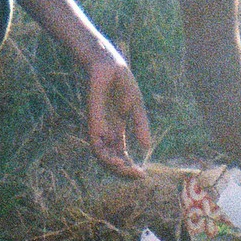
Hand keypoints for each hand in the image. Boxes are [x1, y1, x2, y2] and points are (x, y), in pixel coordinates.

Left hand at [85, 54, 153, 177]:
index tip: (143, 174)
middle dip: (124, 171)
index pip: (121, 156)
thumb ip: (140, 126)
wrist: (109, 66)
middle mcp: (106, 133)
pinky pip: (96, 145)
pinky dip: (106, 156)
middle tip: (137, 175)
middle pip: (111, 161)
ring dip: (114, 167)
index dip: (130, 167)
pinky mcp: (93, 122)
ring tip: (128, 169)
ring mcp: (99, 128)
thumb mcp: (135, 107)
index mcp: (117, 131)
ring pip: (102, 157)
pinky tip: (118, 159)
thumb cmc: (121, 83)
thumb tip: (146, 147)